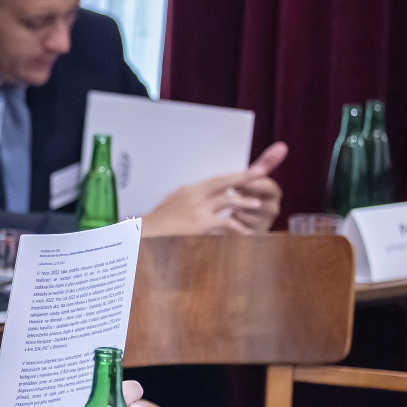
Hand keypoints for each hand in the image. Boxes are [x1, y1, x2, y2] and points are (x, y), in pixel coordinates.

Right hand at [140, 141, 288, 236]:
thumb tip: (203, 192)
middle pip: (223, 183)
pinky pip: (224, 224)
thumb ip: (190, 196)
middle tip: (262, 175)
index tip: (252, 171)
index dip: (235, 175)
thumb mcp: (173, 202)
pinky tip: (246, 232)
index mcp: (189, 190)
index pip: (217, 179)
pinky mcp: (200, 225)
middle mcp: (194, 196)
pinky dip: (237, 228)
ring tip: (258, 205)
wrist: (145, 235)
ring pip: (227, 202)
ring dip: (244, 202)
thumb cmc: (157, 222)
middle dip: (244, 178)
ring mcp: (198, 210)